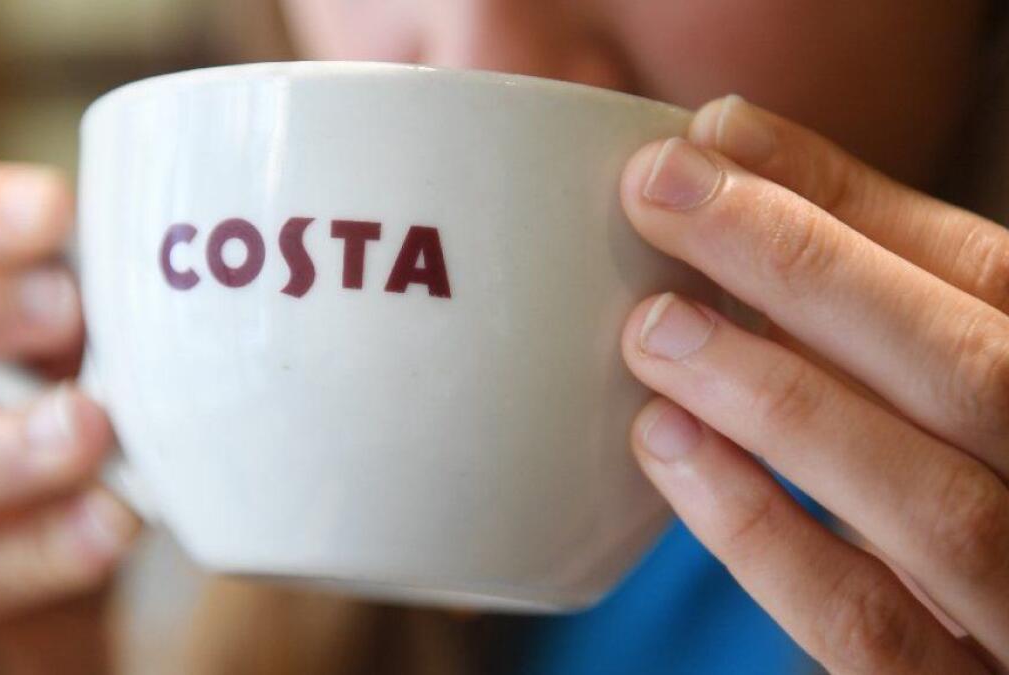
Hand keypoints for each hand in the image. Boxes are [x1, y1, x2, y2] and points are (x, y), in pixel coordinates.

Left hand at [620, 97, 1007, 672]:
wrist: (987, 626)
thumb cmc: (965, 484)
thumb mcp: (951, 389)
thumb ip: (878, 298)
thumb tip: (731, 157)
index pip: (993, 277)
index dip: (854, 200)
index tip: (720, 138)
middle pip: (971, 370)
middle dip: (806, 268)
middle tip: (664, 194)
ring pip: (932, 506)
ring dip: (779, 399)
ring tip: (654, 326)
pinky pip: (863, 627)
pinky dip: (762, 532)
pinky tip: (670, 446)